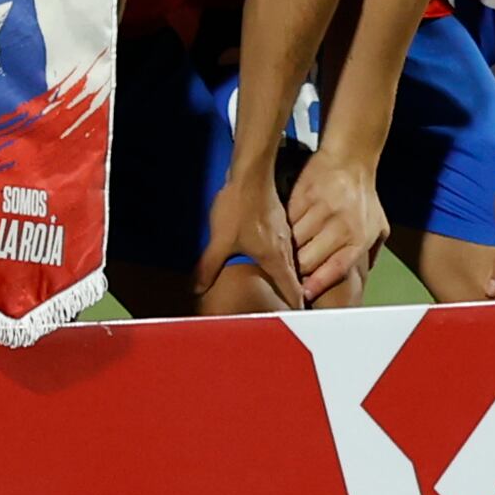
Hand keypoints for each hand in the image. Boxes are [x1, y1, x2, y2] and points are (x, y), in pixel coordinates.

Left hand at [197, 164, 306, 309]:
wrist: (250, 174)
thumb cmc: (239, 205)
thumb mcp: (220, 240)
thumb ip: (209, 266)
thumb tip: (198, 287)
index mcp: (276, 258)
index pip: (293, 290)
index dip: (295, 308)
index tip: (296, 321)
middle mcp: (286, 248)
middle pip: (295, 278)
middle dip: (293, 297)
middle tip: (288, 313)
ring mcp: (285, 234)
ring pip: (291, 263)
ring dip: (288, 278)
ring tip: (281, 292)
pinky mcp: (279, 223)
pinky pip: (285, 249)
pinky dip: (281, 261)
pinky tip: (270, 261)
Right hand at [287, 152, 388, 301]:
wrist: (351, 159)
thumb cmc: (364, 197)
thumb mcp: (378, 227)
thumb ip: (369, 255)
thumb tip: (358, 281)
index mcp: (359, 238)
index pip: (335, 269)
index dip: (317, 284)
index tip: (304, 295)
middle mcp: (341, 226)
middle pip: (308, 260)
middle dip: (298, 270)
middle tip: (291, 271)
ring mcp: (320, 211)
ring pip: (294, 242)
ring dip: (288, 250)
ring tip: (286, 252)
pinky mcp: (303, 197)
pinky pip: (287, 222)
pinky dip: (283, 229)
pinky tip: (283, 230)